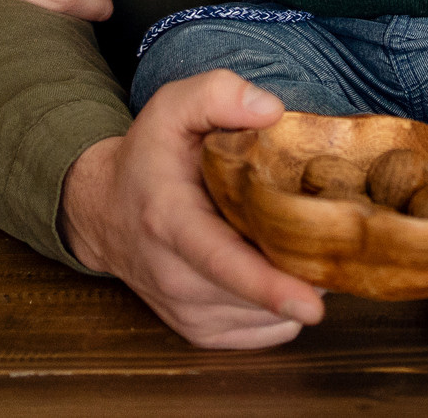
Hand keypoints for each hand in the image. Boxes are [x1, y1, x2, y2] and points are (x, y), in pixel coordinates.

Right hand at [60, 70, 326, 347]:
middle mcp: (175, 277)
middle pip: (256, 292)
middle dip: (303, 271)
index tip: (311, 304)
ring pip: (268, 317)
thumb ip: (219, 94)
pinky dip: (282, 308)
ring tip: (289, 241)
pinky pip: (265, 333)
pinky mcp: (199, 331)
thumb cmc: (149, 157)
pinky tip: (274, 269)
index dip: (269, 285)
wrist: (104, 211)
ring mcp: (186, 311)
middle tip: (324, 232)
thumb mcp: (172, 107)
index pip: (222, 261)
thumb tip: (272, 111)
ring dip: (295, 286)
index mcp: (170, 221)